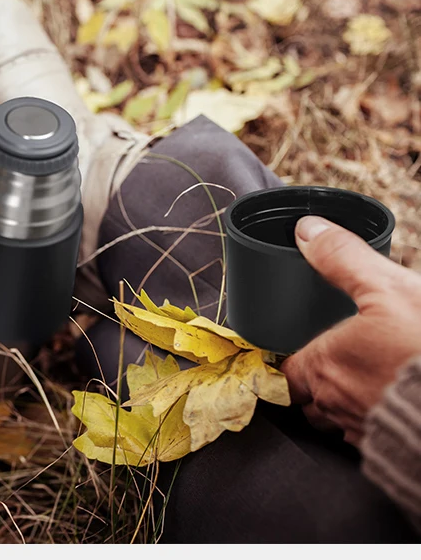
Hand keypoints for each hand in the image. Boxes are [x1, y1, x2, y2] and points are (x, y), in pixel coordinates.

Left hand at [282, 216, 420, 444]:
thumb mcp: (390, 290)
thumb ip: (344, 261)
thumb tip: (308, 231)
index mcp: (324, 366)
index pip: (287, 370)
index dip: (292, 359)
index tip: (301, 349)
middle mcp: (334, 404)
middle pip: (308, 397)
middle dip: (317, 382)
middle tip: (338, 363)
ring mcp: (363, 432)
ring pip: (338, 419)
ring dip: (344, 402)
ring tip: (367, 381)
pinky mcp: (391, 449)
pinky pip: (369, 437)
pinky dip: (374, 420)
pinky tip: (394, 404)